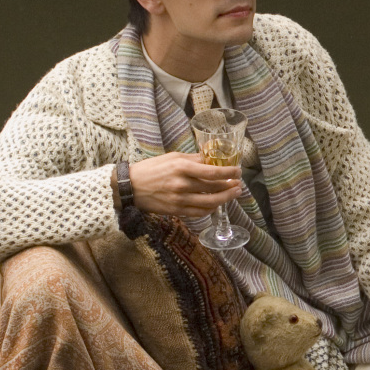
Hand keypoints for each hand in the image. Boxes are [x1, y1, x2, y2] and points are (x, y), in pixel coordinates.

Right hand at [128, 152, 243, 217]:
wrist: (130, 186)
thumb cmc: (151, 169)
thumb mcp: (172, 157)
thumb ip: (193, 159)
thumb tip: (212, 158)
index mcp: (182, 167)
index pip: (213, 171)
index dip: (229, 172)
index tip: (238, 171)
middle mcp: (182, 184)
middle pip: (215, 188)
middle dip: (231, 186)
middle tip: (239, 184)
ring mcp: (180, 199)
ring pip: (211, 202)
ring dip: (226, 199)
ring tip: (234, 194)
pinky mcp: (176, 210)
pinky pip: (200, 212)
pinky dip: (211, 208)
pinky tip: (217, 204)